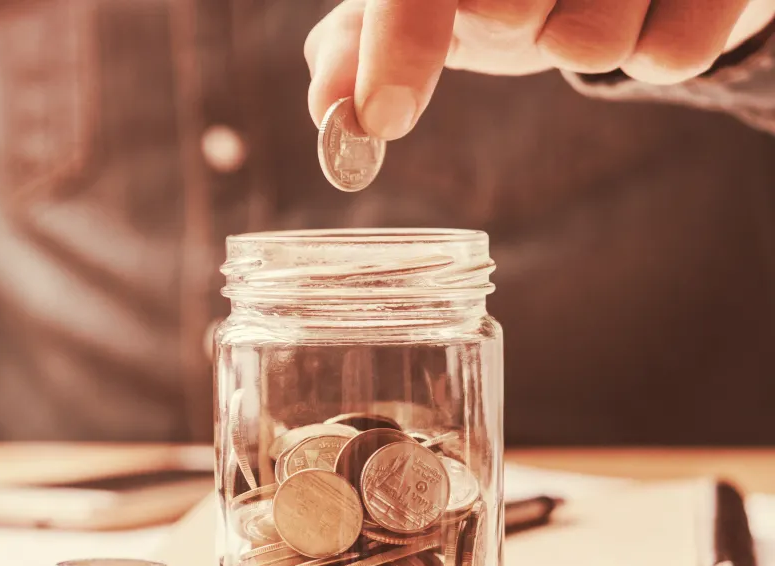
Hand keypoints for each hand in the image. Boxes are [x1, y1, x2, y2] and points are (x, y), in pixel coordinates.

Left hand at [306, 0, 774, 139]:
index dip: (398, 46)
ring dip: (580, 41)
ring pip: (591, 39)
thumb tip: (330, 110)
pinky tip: (651, 7)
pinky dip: (652, 52)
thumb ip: (367, 44)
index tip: (384, 118)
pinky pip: (671, 56)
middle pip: (507, 10)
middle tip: (526, 1)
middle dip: (508, 26)